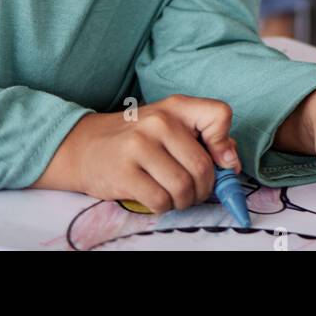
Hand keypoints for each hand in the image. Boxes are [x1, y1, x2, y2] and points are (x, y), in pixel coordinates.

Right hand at [35, 95, 241, 213]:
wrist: (84, 146)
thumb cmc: (136, 140)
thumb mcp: (170, 126)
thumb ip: (205, 138)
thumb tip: (231, 164)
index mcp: (176, 107)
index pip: (219, 114)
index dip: (225, 144)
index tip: (218, 161)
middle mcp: (160, 122)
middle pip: (203, 166)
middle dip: (205, 188)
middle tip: (195, 192)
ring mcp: (139, 146)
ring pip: (183, 187)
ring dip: (185, 201)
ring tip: (176, 197)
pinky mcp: (124, 172)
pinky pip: (160, 200)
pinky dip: (165, 207)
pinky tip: (158, 200)